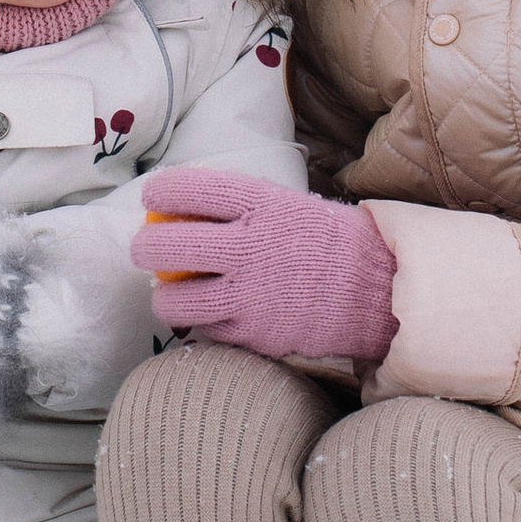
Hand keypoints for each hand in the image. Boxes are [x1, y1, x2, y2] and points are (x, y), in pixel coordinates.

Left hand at [132, 167, 398, 367]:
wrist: (376, 290)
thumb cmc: (324, 243)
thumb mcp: (286, 206)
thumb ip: (238, 209)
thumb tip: (181, 209)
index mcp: (259, 204)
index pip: (187, 189)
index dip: (160, 192)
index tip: (153, 198)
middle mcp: (249, 246)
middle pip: (166, 246)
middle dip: (145, 248)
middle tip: (146, 249)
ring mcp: (250, 293)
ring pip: (174, 300)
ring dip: (164, 297)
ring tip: (170, 293)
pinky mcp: (255, 332)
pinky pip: (206, 330)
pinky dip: (202, 323)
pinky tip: (211, 313)